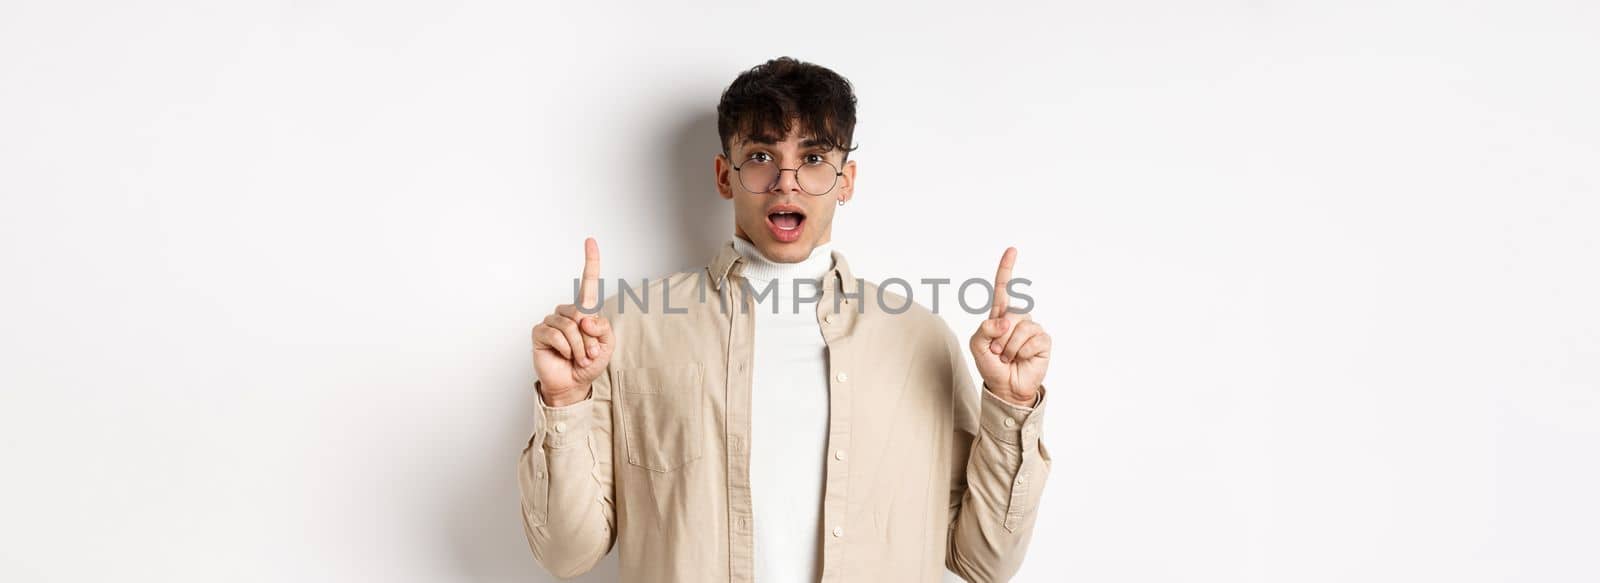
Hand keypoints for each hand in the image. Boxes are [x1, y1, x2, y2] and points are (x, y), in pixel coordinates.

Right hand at [531, 237, 613, 406]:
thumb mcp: (606, 345)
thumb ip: (602, 329)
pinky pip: (557, 335)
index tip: (590, 241)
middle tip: (590, 353)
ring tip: (579, 358)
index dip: (591, 261)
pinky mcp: (539, 332)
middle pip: (582, 314)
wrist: (573, 384)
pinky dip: (567, 349)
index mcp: (585, 311)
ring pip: (570, 327)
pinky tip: (565, 356)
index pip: (588, 282)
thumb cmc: (589, 362)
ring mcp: (551, 321)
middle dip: (591, 339)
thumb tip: (585, 318)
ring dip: (580, 348)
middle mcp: (567, 312)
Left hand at [969, 247, 1050, 406]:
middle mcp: (1017, 318)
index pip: (1004, 288)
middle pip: (1008, 315)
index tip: (1011, 250)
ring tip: (1008, 357)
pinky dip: (1021, 353)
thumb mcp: (977, 347)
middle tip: (997, 352)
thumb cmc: (991, 365)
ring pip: (1018, 330)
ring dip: (1008, 348)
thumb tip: (1003, 321)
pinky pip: (1031, 340)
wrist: (1006, 387)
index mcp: (1000, 315)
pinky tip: (1021, 359)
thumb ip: (983, 330)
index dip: (1007, 269)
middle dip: (998, 338)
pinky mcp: (1043, 340)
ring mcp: (1031, 328)